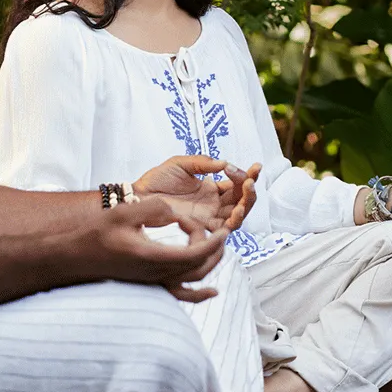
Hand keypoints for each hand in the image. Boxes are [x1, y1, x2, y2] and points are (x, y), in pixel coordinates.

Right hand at [82, 214, 227, 301]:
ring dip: (210, 264)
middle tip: (216, 229)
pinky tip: (212, 292)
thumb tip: (176, 213)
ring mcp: (153, 282)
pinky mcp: (150, 284)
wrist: (77, 257)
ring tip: (218, 248)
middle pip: (198, 267)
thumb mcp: (125, 212)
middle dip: (213, 248)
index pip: (194, 255)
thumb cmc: (97, 234)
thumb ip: (155, 208)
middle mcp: (155, 274)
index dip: (213, 243)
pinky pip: (179, 295)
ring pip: (192, 281)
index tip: (222, 229)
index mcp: (151, 257)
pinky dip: (199, 296)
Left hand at [135, 155, 256, 234]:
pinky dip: (234, 221)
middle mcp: (213, 205)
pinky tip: (236, 211)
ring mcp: (208, 218)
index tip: (254, 166)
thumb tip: (224, 163)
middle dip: (250, 190)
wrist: (138, 197)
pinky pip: (223, 229)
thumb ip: (202, 163)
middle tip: (250, 179)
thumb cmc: (156, 181)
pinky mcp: (201, 229)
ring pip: (237, 215)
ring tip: (247, 191)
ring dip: (246, 204)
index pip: (236, 184)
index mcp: (210, 189)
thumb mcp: (180, 164)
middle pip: (241, 201)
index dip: (247, 175)